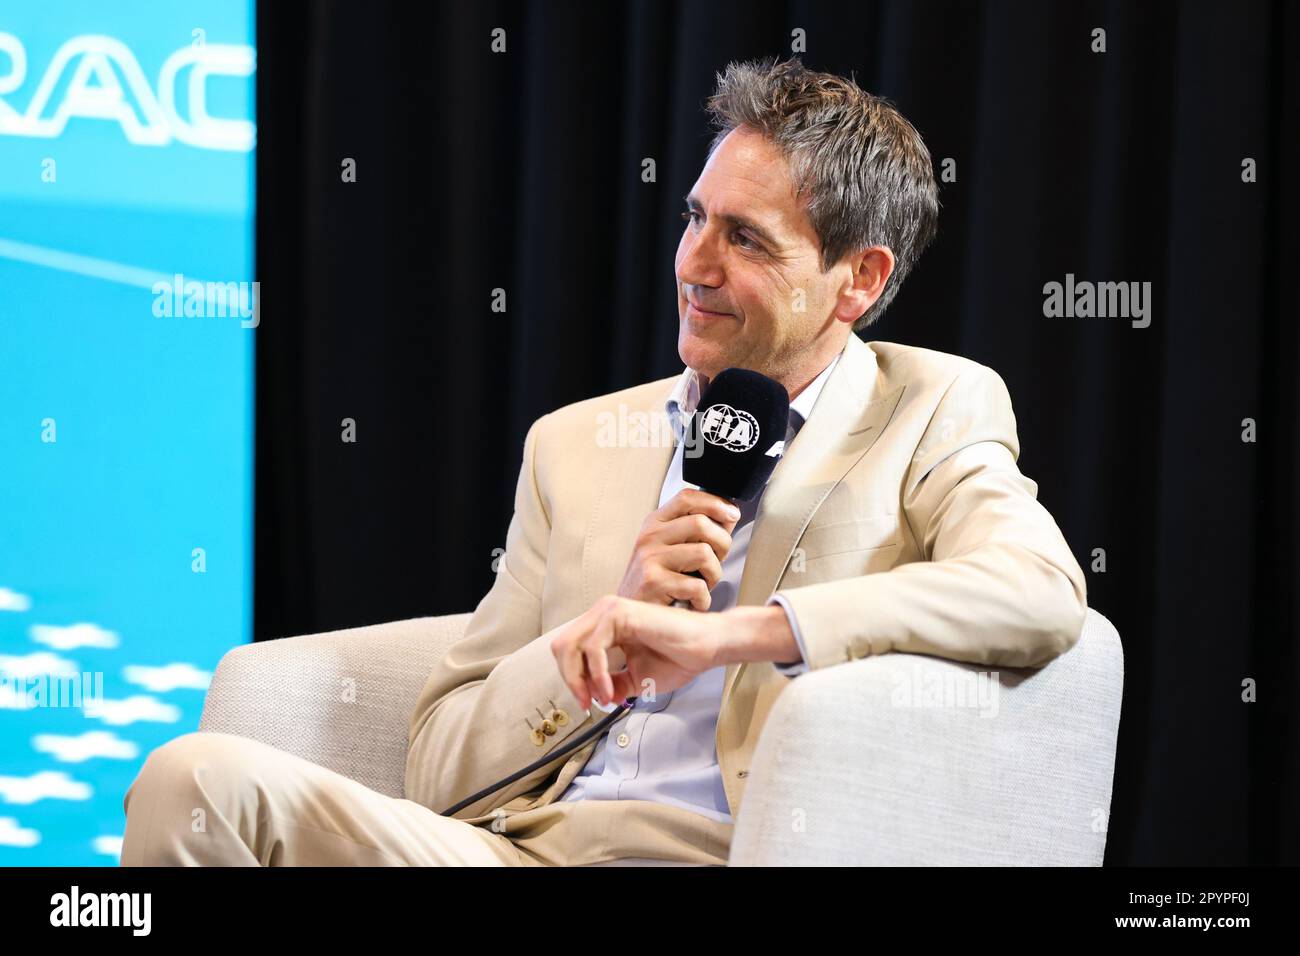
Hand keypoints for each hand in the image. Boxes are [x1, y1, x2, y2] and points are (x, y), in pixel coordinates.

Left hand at [550, 595, 723, 707]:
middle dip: (571, 679)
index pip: (568, 650)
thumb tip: (591, 696)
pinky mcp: (621, 613)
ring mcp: (611, 610)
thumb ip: (609, 684)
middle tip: (587, 702)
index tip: (587, 702)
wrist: (706, 648)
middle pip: (561, 647)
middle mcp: (604, 613)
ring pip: (570, 646)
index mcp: (605, 625)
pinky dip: (596, 673)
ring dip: (581, 679)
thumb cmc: (678, 658)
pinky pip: (592, 647)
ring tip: (603, 697)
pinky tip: (609, 689)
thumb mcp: (633, 679)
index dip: (571, 678)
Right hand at [617, 488, 740, 609]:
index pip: (687, 497)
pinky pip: (698, 586)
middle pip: (701, 523)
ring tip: (703, 585)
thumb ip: (699, 531)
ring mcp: (650, 558)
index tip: (732, 515)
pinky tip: (694, 602)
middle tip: (716, 563)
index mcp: (655, 522)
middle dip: (722, 545)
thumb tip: (730, 514)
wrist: (630, 615)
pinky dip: (703, 599)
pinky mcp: (653, 582)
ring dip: (714, 575)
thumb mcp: (673, 548)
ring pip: (704, 553)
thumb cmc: (658, 581)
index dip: (715, 502)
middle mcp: (650, 536)